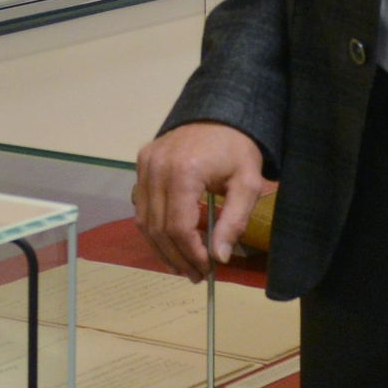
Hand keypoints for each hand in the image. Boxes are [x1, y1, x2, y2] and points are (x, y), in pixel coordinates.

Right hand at [130, 121, 270, 278]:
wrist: (221, 112)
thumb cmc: (238, 149)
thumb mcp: (247, 184)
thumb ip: (233, 222)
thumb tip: (219, 258)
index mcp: (184, 172)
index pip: (179, 227)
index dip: (191, 254)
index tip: (206, 269)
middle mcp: (157, 168)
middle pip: (158, 228)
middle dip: (177, 257)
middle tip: (195, 275)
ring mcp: (145, 165)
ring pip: (144, 221)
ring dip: (161, 248)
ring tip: (182, 266)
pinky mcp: (142, 163)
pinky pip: (141, 206)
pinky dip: (153, 229)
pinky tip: (169, 243)